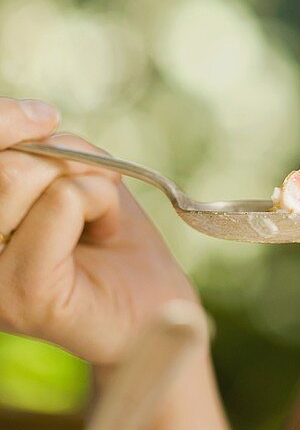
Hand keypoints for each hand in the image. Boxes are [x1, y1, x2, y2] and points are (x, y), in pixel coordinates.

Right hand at [0, 98, 199, 366]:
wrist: (155, 312)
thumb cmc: (114, 243)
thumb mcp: (78, 176)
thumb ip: (45, 148)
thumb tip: (36, 119)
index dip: (3, 119)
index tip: (43, 117)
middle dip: (58, 156)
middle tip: (92, 187)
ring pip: (20, 174)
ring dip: (83, 177)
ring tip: (96, 216)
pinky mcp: (22, 295)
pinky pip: (61, 201)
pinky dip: (99, 197)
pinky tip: (104, 228)